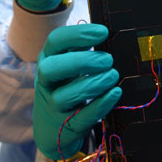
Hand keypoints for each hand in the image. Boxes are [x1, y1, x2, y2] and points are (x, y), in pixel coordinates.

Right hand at [33, 24, 120, 160]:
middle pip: (51, 68)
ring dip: (92, 84)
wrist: (52, 129)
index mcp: (48, 60)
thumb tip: (108, 34)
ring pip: (64, 96)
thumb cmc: (66, 87)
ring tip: (113, 76)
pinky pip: (81, 117)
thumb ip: (83, 50)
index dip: (78, 34)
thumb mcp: (68, 66)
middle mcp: (46, 82)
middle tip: (108, 60)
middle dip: (81, 61)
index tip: (103, 32)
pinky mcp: (66, 127)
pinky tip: (115, 93)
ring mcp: (54, 106)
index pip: (55, 41)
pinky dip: (100, 104)